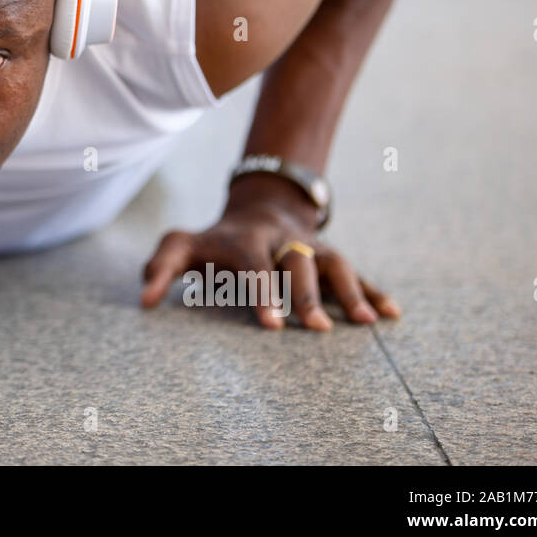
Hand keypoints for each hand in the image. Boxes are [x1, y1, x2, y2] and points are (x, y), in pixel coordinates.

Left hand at [139, 186, 399, 329]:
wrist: (258, 208)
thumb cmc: (214, 240)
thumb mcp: (181, 245)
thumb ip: (160, 269)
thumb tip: (145, 301)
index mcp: (246, 241)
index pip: (254, 265)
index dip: (262, 292)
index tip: (272, 324)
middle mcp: (283, 241)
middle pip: (298, 264)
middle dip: (308, 294)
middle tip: (316, 328)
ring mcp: (311, 247)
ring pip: (335, 263)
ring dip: (351, 291)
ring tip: (366, 323)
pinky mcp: (331, 257)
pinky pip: (359, 273)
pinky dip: (376, 291)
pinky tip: (392, 314)